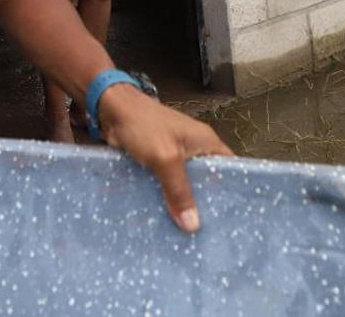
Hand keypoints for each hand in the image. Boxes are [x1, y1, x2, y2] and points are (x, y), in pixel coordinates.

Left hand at [97, 83, 232, 232]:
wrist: (111, 110)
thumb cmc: (143, 125)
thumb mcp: (165, 158)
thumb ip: (178, 190)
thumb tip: (192, 225)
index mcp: (206, 142)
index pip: (230, 169)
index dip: (233, 192)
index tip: (233, 219)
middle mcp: (194, 149)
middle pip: (207, 182)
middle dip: (206, 205)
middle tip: (210, 235)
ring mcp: (175, 156)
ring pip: (184, 186)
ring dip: (182, 204)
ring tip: (188, 235)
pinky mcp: (157, 163)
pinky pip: (166, 185)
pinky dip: (165, 199)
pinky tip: (165, 220)